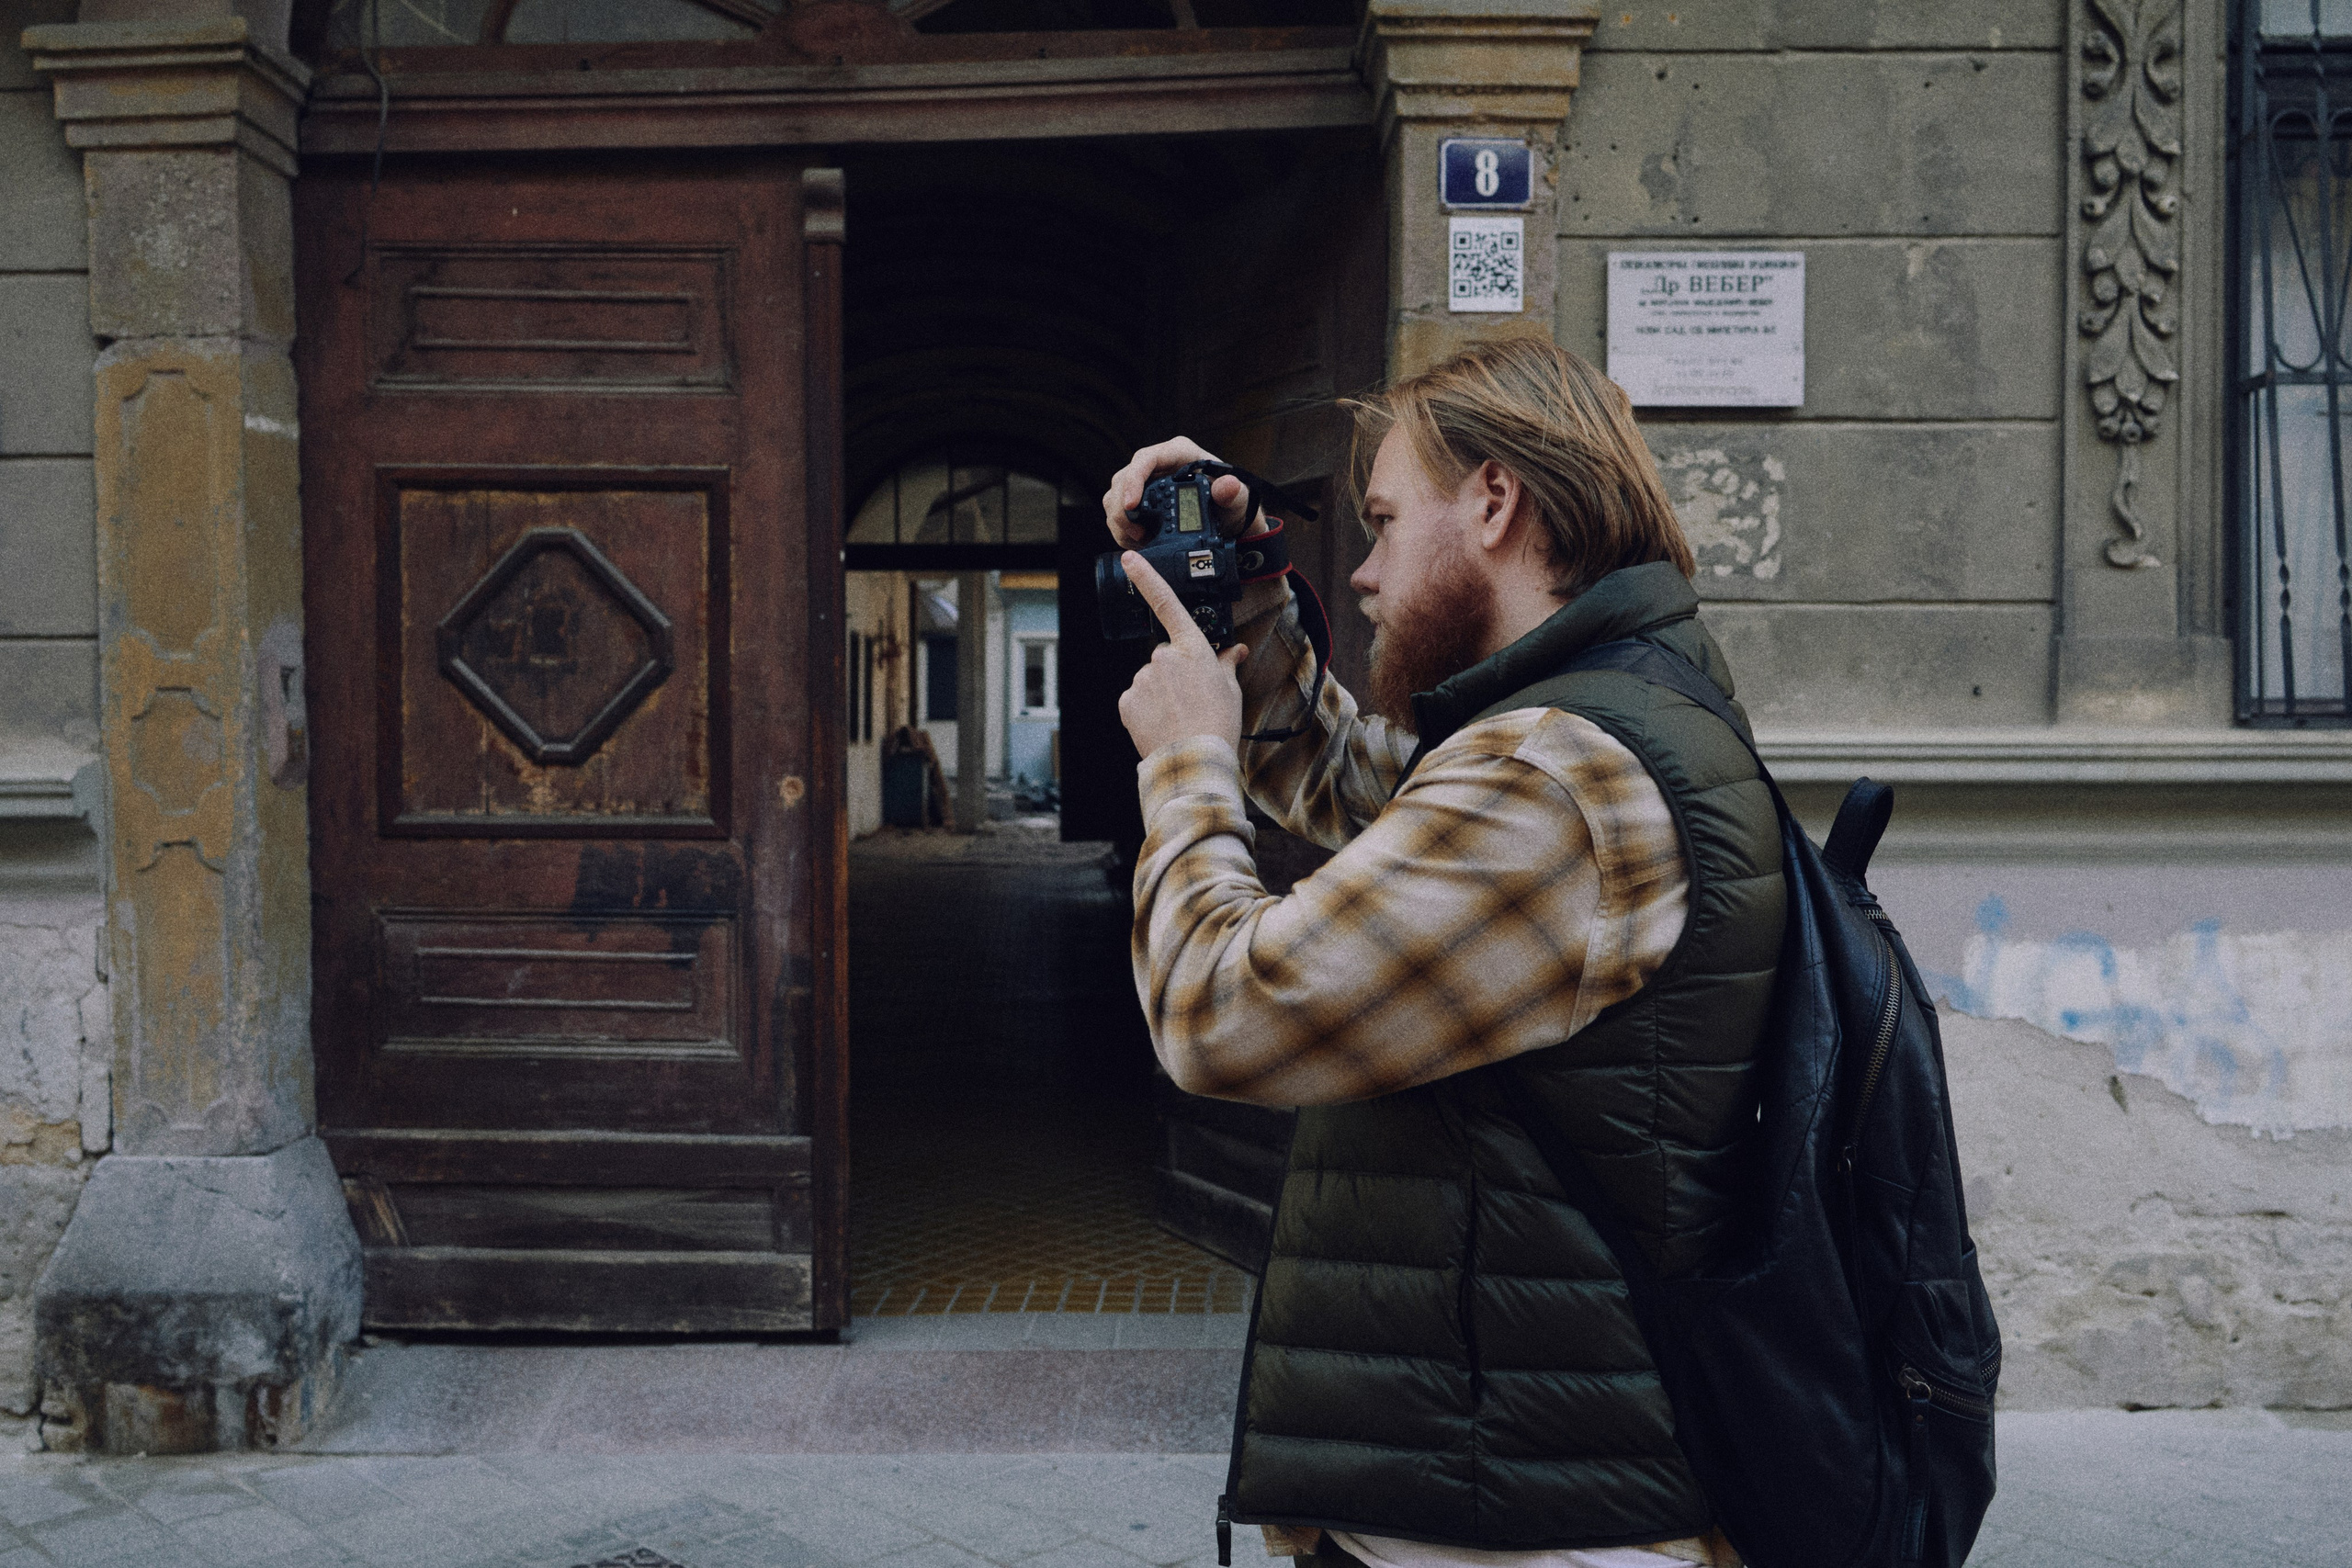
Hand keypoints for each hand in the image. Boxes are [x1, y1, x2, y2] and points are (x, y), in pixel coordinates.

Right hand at [1103, 437, 1267, 546]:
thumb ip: (1232, 493)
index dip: (1133, 480)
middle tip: (1136, 533)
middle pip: (1123, 478)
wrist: (1226, 519)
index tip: (1131, 505)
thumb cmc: (1230, 502)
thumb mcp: (1235, 499)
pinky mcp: (1139, 499)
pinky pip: (1118, 511)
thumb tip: (1227, 485)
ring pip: (1115, 495)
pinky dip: (1121, 528)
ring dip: (1119, 520)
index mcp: (1178, 453)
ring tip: (1138, 539)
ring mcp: (1145, 481)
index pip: (1146, 459)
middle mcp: (1158, 464)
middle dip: (1122, 508)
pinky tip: (1135, 541)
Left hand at [1116, 549, 1249, 758]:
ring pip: (1150, 680)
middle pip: (1164, 657)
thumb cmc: (1218, 724)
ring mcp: (1142, 679)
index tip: (1130, 558)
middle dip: (1174, 673)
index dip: (1147, 577)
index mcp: (1191, 648)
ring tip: (1178, 716)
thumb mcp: (1230, 689)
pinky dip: (1146, 710)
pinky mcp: (1127, 701)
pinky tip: (1161, 724)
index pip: (1166, 603)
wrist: (1194, 760)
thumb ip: (1226, 663)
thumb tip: (1235, 650)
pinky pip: (1137, 699)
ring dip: (1160, 693)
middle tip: (1191, 699)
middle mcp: (1162, 657)